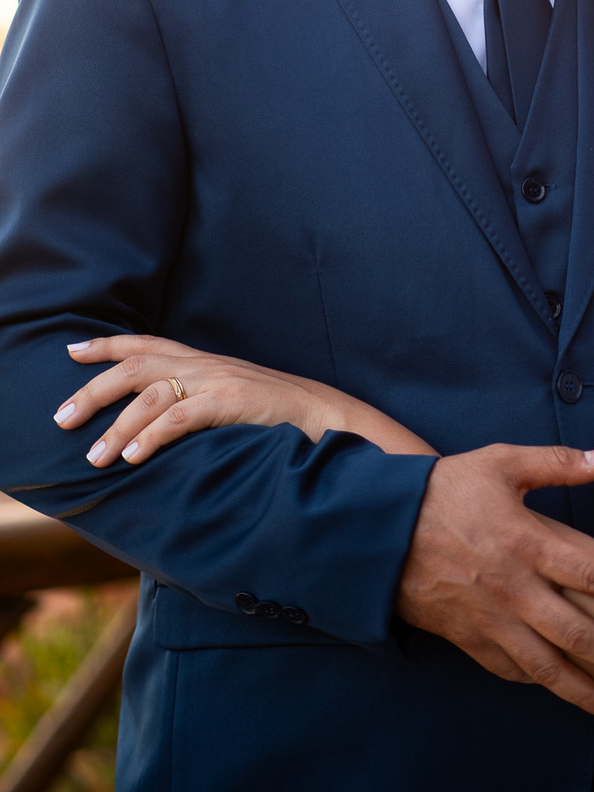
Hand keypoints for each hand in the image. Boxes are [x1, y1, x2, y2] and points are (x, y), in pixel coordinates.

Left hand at [53, 335, 352, 466]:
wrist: (324, 418)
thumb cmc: (272, 417)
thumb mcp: (227, 398)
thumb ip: (193, 401)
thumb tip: (151, 424)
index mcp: (202, 361)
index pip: (146, 343)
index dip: (107, 345)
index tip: (72, 351)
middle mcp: (205, 364)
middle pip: (136, 366)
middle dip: (93, 390)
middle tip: (62, 419)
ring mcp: (219, 380)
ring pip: (152, 392)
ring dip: (117, 425)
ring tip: (94, 457)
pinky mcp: (233, 401)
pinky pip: (182, 415)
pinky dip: (152, 434)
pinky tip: (133, 455)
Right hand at [397, 443, 593, 724]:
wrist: (382, 529)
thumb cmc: (447, 490)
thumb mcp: (501, 463)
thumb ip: (556, 464)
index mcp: (524, 541)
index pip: (590, 572)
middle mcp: (512, 588)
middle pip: (576, 630)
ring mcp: (490, 619)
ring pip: (546, 666)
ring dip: (586, 690)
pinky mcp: (470, 638)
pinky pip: (512, 669)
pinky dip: (541, 684)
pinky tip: (565, 692)